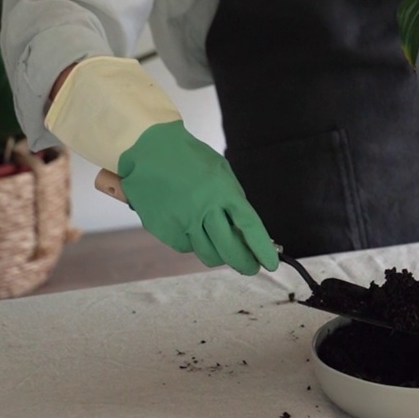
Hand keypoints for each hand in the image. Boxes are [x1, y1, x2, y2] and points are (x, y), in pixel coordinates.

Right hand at [117, 120, 277, 274]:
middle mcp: (204, 209)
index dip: (262, 249)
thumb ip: (234, 200)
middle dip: (245, 263)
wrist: (147, 150)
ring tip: (221, 245)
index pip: (250, 227)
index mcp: (223, 191)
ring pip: (208, 255)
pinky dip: (193, 243)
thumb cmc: (189, 159)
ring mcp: (182, 222)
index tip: (271, 263)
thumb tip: (245, 231)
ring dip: (219, 255)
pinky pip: (186, 247)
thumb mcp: (221, 171)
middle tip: (250, 267)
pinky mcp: (163, 230)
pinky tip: (191, 228)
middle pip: (230, 250)